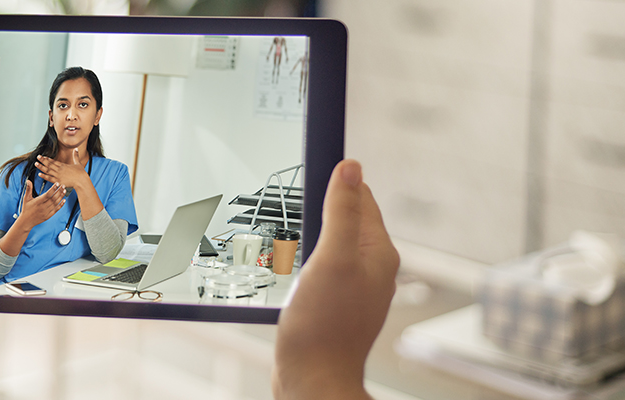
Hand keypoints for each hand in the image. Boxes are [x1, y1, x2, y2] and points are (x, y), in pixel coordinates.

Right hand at [18, 178, 65, 227]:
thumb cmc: (26, 208)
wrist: (26, 221)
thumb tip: (28, 180)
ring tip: (64, 191)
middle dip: (59, 191)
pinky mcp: (48, 216)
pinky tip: (64, 200)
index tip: (57, 183)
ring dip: (61, 197)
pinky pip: (56, 210)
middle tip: (63, 185)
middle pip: (53, 198)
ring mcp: (46, 212)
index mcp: (37, 202)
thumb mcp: (26, 198)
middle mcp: (42, 207)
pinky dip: (60, 205)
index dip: (53, 189)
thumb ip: (28, 189)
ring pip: (55, 203)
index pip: (47, 194)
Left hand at [35, 149, 91, 189]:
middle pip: (49, 164)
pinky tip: (39, 174)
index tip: (43, 157)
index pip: (53, 161)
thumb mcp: (78, 163)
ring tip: (36, 164)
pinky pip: (50, 179)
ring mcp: (58, 175)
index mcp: (63, 165)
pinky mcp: (59, 181)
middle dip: (42, 160)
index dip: (47, 159)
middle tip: (37, 157)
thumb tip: (76, 149)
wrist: (82, 181)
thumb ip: (75, 156)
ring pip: (48, 171)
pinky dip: (44, 176)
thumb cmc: (81, 173)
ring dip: (41, 167)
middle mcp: (60, 170)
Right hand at [272, 159, 398, 399]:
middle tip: (291, 208)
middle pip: (346, 219)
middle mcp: (371, 268)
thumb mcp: (331, 258)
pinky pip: (322, 268)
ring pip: (331, 244)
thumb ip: (342, 211)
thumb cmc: (322, 325)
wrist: (312, 380)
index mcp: (377, 252)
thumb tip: (351, 166)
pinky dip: (304, 261)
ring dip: (309, 236)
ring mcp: (353, 288)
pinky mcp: (335, 304)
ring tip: (287, 240)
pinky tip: (288, 268)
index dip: (336, 183)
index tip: (307, 175)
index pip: (361, 198)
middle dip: (320, 209)